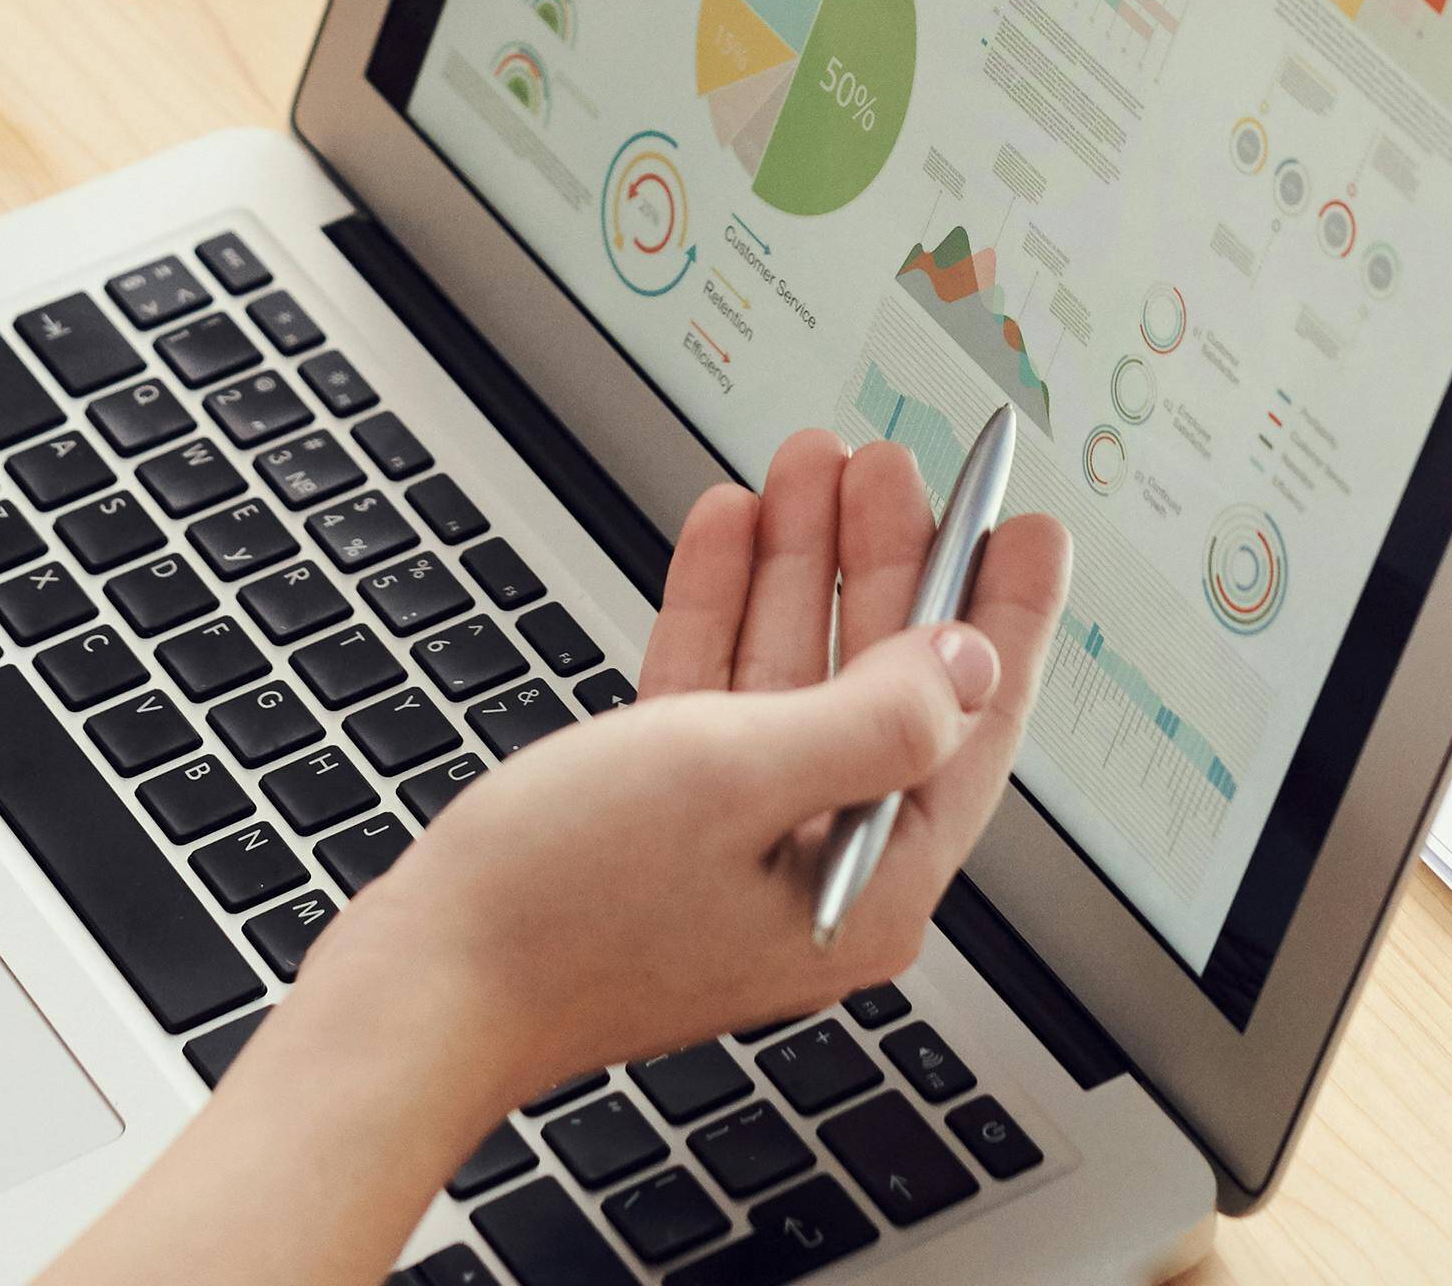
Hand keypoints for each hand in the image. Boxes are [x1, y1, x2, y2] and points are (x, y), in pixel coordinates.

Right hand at [119, 430, 1060, 1264]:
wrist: (422, 984)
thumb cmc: (562, 908)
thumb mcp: (736, 779)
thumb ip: (868, 718)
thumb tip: (971, 664)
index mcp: (867, 883)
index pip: (971, 726)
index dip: (1005, 615)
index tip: (1029, 526)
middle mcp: (816, 870)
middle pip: (883, 685)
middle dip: (888, 564)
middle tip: (893, 466)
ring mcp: (739, 850)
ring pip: (795, 676)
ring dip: (800, 566)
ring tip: (807, 466)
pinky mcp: (665, 827)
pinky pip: (717, 698)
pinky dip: (723, 610)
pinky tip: (725, 533)